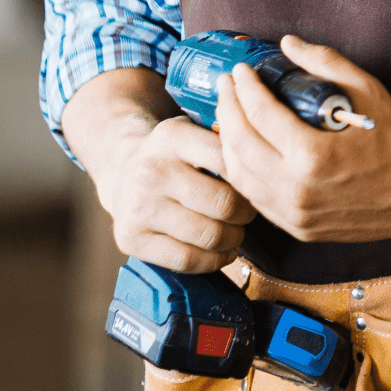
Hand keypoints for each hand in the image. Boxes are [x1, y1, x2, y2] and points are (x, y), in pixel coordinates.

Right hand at [103, 114, 256, 271]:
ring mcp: (139, 206)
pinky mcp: (131, 238)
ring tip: (237, 233)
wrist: (122, 168)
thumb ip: (225, 140)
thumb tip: (268, 160)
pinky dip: (213, 261)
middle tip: (250, 214)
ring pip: (208, 235)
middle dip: (246, 213)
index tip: (258, 184)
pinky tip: (221, 253)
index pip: (229, 160)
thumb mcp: (194, 130)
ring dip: (233, 239)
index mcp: (173, 136)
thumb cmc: (173, 152)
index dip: (252, 178)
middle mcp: (152, 171)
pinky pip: (186, 260)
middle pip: (223, 203)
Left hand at [215, 36, 390, 242]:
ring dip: (228, 142)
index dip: (244, 88)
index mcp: (313, 156)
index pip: (260, 115)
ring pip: (239, 177)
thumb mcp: (367, 91)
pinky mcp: (298, 229)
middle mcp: (297, 190)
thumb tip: (290, 44)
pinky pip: (255, 199)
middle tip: (226, 86)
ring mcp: (295, 215)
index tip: (241, 71)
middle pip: (239, 146)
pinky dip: (243, 171)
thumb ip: (325, 63)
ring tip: (231, 114)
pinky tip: (246, 149)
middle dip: (228, 109)